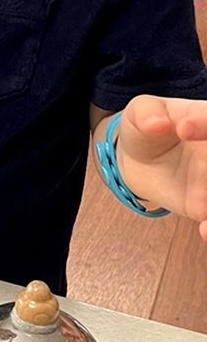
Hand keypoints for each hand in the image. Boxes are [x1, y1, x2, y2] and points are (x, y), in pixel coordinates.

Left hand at [117, 95, 206, 237]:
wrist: (141, 157)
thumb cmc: (147, 125)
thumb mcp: (142, 111)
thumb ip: (149, 113)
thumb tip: (155, 123)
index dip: (204, 124)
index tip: (183, 129)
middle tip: (202, 174)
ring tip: (202, 208)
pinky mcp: (204, 207)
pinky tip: (204, 230)